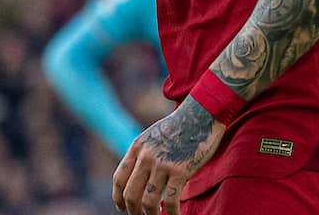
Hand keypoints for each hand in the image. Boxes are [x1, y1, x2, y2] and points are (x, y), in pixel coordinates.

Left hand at [113, 97, 224, 214]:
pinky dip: (172, 214)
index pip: (119, 178)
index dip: (118, 197)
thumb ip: (144, 153)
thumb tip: (140, 175)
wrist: (200, 113)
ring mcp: (162, 164)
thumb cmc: (180, 126)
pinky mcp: (180, 170)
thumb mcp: (153, 135)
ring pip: (148, 201)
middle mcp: (146, 156)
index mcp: (137, 147)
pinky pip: (171, 200)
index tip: (121, 208)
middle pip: (130, 194)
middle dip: (133, 212)